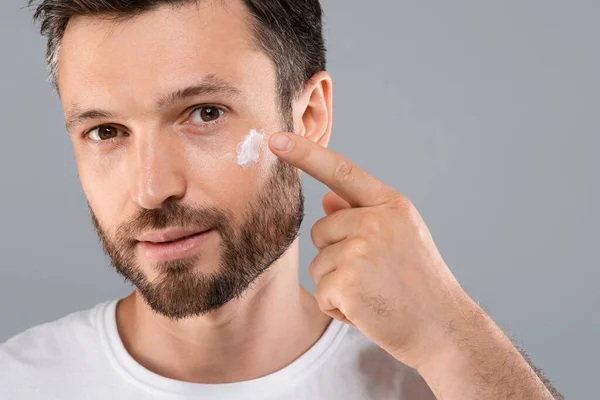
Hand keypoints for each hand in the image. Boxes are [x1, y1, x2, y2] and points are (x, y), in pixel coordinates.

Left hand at [268, 131, 478, 368]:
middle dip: (336, 255)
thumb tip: (326, 200)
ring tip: (374, 293)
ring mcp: (362, 249)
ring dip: (337, 285)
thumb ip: (361, 215)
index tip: (274, 138)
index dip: (305, 153)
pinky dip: (337, 307)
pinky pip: (320, 291)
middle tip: (374, 276)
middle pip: (321, 229)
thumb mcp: (399, 238)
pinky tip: (367, 310)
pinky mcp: (348, 280)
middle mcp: (377, 220)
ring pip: (318, 263)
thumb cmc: (419, 284)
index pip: (341, 171)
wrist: (443, 328)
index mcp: (391, 204)